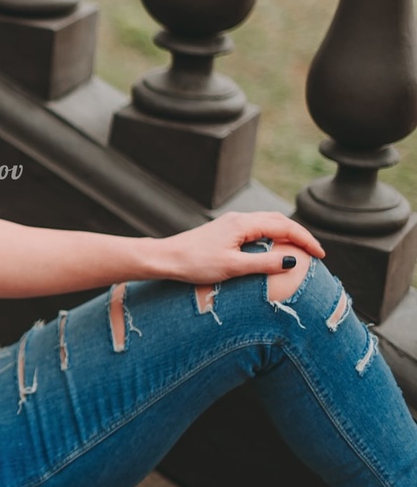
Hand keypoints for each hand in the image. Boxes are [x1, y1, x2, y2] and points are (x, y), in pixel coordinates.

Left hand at [154, 211, 324, 285]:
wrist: (165, 258)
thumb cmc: (195, 264)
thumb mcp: (233, 267)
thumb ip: (264, 264)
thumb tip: (293, 261)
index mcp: (243, 224)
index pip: (285, 227)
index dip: (306, 240)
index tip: (321, 255)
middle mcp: (238, 219)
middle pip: (278, 220)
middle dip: (299, 234)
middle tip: (315, 252)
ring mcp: (230, 223)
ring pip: (267, 222)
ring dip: (286, 233)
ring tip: (299, 250)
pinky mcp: (223, 230)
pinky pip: (256, 228)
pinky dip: (271, 235)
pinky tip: (272, 248)